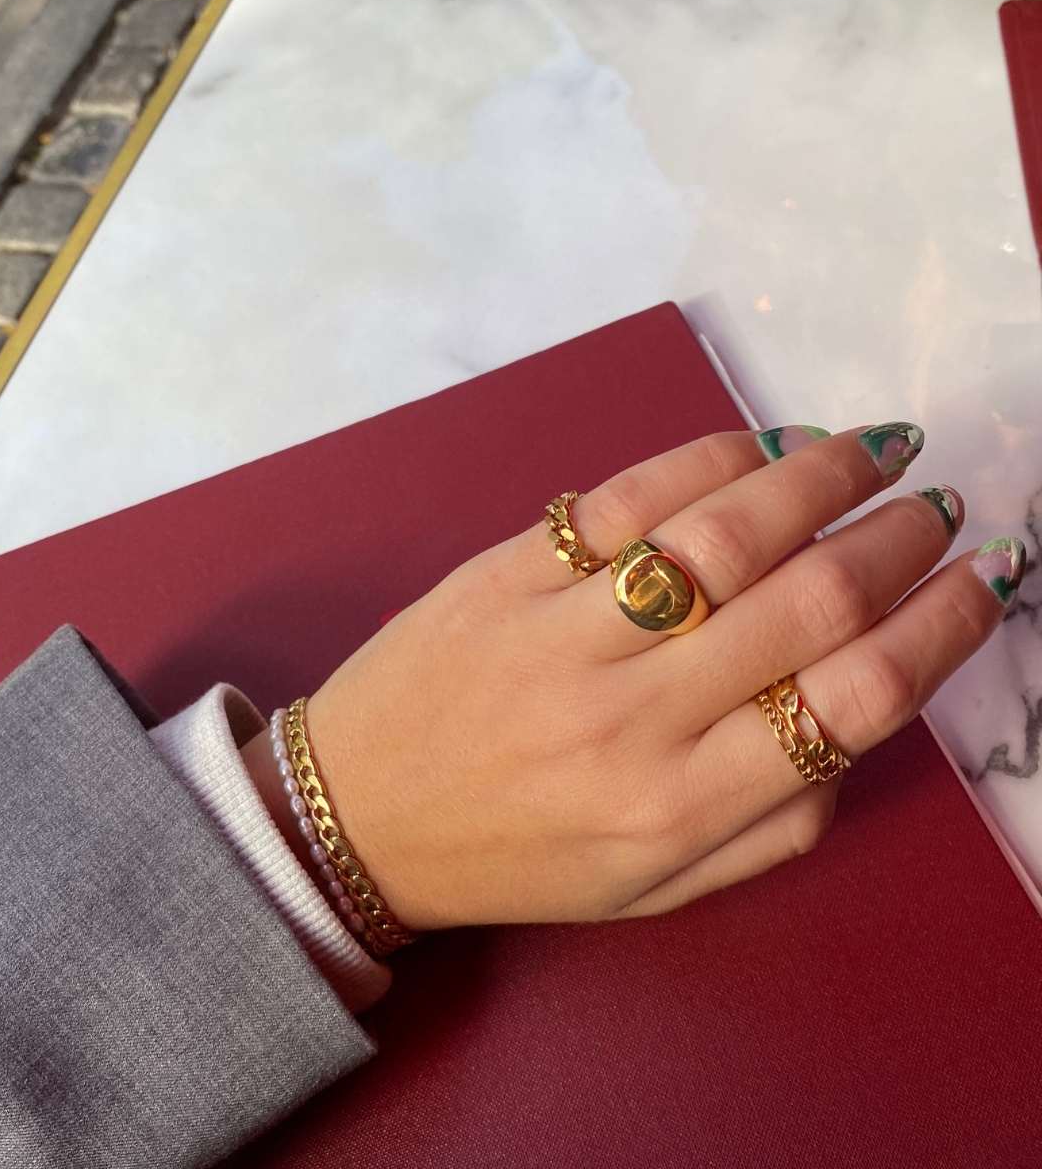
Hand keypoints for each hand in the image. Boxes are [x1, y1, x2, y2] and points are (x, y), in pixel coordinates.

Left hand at [244, 426, 1022, 930]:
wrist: (356, 814)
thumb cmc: (515, 857)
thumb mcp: (654, 890)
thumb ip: (774, 827)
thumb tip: (856, 725)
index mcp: (680, 805)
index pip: (850, 700)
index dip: (940, 629)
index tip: (985, 579)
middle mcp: (632, 716)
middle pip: (804, 604)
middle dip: (895, 543)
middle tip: (938, 506)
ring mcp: (562, 634)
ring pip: (723, 534)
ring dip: (820, 477)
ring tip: (876, 449)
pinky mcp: (506, 573)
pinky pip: (624, 499)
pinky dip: (707, 459)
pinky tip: (760, 444)